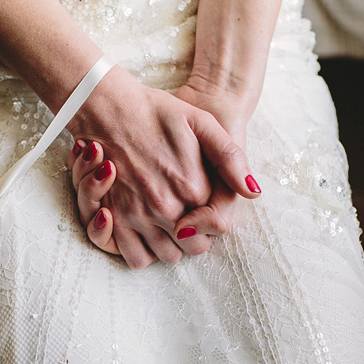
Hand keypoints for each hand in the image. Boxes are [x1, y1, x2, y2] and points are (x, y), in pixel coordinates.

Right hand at [67, 66, 259, 268]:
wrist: (110, 107)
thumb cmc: (158, 113)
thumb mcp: (203, 124)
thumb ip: (231, 159)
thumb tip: (253, 191)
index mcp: (192, 187)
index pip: (216, 227)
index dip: (212, 219)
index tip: (203, 205)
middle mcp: (166, 207)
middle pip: (193, 247)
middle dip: (194, 236)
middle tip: (187, 216)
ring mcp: (138, 215)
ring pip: (167, 255)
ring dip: (170, 244)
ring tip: (167, 223)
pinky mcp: (114, 217)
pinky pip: (135, 256)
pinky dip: (143, 251)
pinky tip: (146, 232)